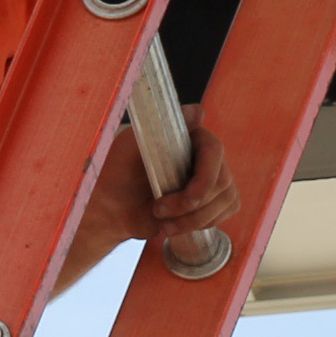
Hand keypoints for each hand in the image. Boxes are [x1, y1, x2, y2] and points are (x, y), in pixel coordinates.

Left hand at [64, 108, 239, 283]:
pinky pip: (222, 214)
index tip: (189, 197)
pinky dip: (200, 225)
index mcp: (188, 136)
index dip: (206, 176)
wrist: (111, 207)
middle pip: (221, 181)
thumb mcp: (130, 146)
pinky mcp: (212, 202)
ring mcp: (211, 178)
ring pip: (224, 200)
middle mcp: (203, 155)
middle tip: (158, 210)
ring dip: (193, 219)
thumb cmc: (117, 172)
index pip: (214, 150)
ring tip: (162, 222)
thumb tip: (198, 111)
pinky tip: (174, 226)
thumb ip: (159, 127)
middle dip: (191, 204)